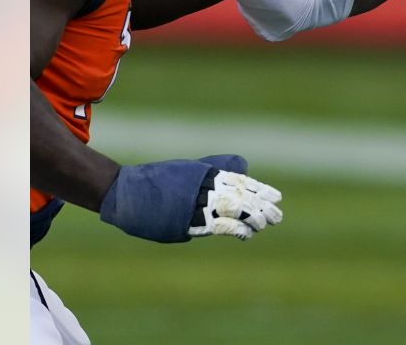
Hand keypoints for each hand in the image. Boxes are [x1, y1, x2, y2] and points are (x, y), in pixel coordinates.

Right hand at [99, 154, 282, 242]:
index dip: (260, 190)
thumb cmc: (158, 182)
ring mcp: (197, 203)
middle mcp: (205, 187)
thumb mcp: (188, 171)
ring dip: (252, 217)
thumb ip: (212, 173)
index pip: (241, 181)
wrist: (127, 191)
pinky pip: (217, 224)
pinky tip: (246, 233)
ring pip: (234, 208)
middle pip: (242, 194)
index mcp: (206, 173)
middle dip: (261, 205)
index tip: (276, 197)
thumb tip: (240, 171)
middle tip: (278, 214)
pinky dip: (234, 228)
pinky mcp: (187, 220)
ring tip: (265, 224)